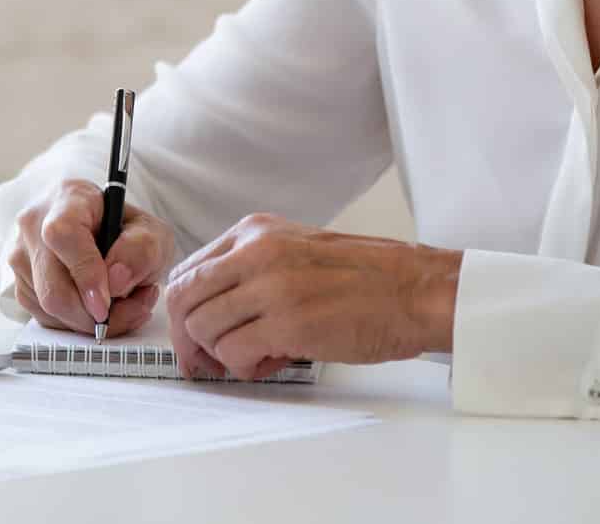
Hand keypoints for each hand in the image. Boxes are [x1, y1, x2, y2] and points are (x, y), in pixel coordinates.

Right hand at [7, 179, 177, 336]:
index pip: (63, 235)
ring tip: (124, 304)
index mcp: (68, 198)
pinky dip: (78, 324)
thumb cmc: (128, 231)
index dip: (85, 273)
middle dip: (94, 314)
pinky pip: (47, 318)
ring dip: (92, 320)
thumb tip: (115, 280)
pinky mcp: (20, 284)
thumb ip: (142, 250)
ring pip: (48, 308)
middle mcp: (34, 224)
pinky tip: (101, 307)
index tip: (107, 303)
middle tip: (132, 311)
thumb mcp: (153, 233)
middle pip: (52, 286)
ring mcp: (22, 256)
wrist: (110, 236)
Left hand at [164, 212, 460, 380]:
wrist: (415, 289)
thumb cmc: (365, 278)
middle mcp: (255, 252)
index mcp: (255, 232)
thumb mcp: (297, 251)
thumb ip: (251, 269)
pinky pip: (234, 353)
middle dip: (190, 340)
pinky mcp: (287, 323)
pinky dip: (245, 367)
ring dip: (224, 355)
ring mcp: (270, 286)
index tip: (196, 337)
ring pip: (204, 330)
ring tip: (260, 356)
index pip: (188, 272)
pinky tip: (274, 361)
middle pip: (184, 301)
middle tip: (211, 361)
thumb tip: (211, 311)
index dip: (185, 313)